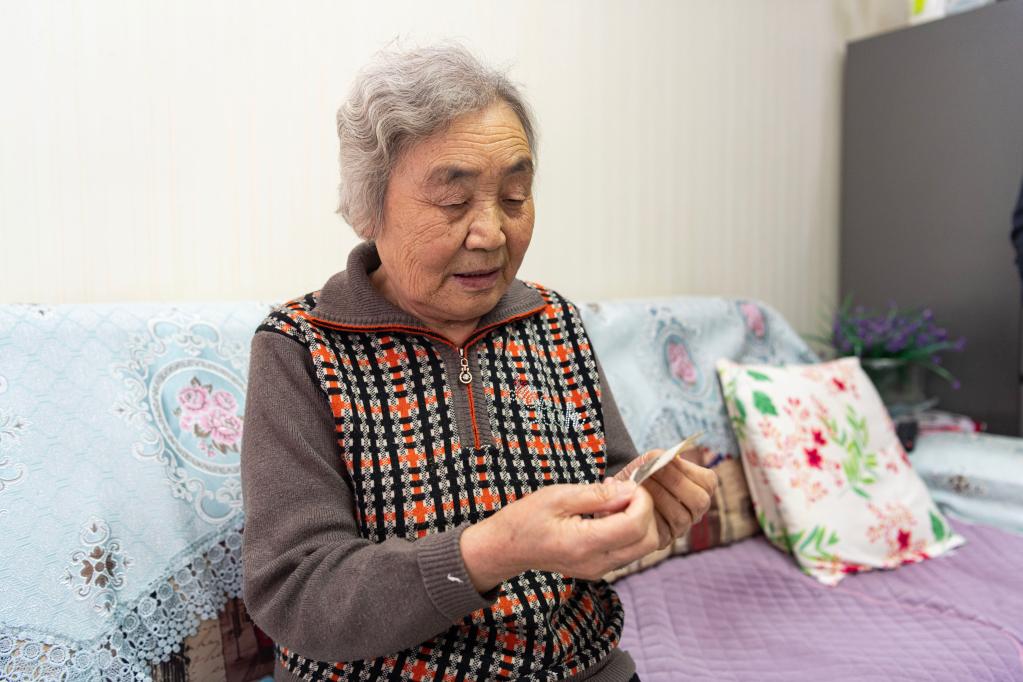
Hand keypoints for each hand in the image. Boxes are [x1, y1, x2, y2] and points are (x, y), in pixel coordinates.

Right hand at [460, 479, 659, 590]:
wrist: (505, 549)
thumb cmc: (525, 519)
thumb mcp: (558, 496)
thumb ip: (597, 495)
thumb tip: (629, 490)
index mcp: (584, 544)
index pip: (636, 526)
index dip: (642, 500)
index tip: (629, 483)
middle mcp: (597, 563)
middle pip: (648, 541)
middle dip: (646, 511)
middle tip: (625, 490)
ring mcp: (599, 570)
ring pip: (642, 547)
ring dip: (638, 520)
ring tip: (613, 499)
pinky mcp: (599, 569)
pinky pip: (628, 550)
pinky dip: (628, 529)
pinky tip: (607, 512)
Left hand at [613, 449, 717, 548]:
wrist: (617, 495)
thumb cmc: (638, 476)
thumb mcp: (645, 463)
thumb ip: (655, 458)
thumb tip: (660, 456)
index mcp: (698, 489)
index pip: (708, 481)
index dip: (688, 469)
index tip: (666, 459)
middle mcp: (694, 512)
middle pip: (700, 501)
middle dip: (675, 482)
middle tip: (652, 471)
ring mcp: (680, 528)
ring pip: (682, 517)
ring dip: (659, 496)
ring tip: (641, 484)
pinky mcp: (663, 540)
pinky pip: (662, 530)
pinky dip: (648, 512)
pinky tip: (636, 500)